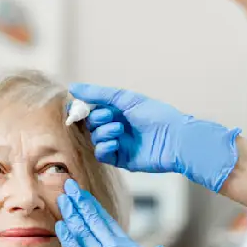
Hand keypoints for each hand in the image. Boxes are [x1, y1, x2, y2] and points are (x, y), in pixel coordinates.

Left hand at [56, 179, 196, 246]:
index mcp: (128, 246)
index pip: (105, 220)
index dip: (92, 205)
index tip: (82, 194)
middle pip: (93, 220)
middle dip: (79, 202)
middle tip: (68, 186)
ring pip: (84, 232)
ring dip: (72, 214)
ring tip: (62, 199)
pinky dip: (69, 239)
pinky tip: (60, 225)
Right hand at [70, 83, 240, 192]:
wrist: (174, 138)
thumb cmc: (155, 115)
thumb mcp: (125, 98)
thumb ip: (98, 94)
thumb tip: (72, 87)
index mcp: (117, 110)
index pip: (91, 110)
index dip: (84, 110)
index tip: (80, 108)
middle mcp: (116, 126)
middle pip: (91, 125)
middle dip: (97, 120)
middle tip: (110, 116)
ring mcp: (118, 143)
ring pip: (95, 139)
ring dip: (103, 133)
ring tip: (119, 129)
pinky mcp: (120, 159)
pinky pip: (102, 154)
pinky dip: (104, 147)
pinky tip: (115, 143)